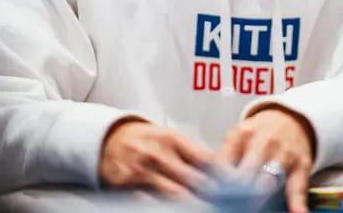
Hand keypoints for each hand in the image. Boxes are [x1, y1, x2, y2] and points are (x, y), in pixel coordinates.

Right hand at [100, 120, 215, 200]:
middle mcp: (158, 154)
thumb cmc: (145, 139)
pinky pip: (151, 203)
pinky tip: (177, 209)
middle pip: (194, 180)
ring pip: (175, 195)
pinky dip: (165, 207)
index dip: (222, 175)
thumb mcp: (169, 136)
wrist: (108, 140)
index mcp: (172, 139)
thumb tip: (219, 169)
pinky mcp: (128, 187)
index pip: (205, 159)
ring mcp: (143, 172)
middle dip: (211, 193)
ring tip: (205, 207)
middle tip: (224, 202)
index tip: (233, 186)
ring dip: (192, 203)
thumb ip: (192, 153)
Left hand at [216, 106, 315, 212]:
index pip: (222, 165)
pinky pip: (297, 187)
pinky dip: (297, 203)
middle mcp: (262, 142)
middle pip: (244, 175)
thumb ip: (224, 160)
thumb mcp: (238, 138)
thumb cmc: (260, 134)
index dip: (214, 187)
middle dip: (234, 195)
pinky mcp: (301, 164)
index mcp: (241, 135)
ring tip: (250, 209)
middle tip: (229, 206)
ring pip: (268, 181)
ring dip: (257, 200)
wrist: (291, 118)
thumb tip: (208, 188)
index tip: (211, 199)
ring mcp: (283, 153)